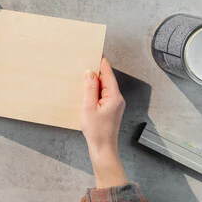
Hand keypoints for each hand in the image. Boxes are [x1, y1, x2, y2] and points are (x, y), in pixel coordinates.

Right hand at [81, 57, 127, 188]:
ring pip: (105, 87)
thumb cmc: (96, 131)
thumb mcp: (88, 107)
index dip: (102, 63)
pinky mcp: (111, 109)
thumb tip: (89, 73)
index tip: (96, 52)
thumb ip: (89, 88)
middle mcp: (117, 98)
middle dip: (97, 71)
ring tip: (84, 75)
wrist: (103, 149)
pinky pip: (104, 95)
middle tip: (85, 61)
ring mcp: (115, 104)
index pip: (108, 74)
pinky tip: (87, 91)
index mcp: (114, 96)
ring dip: (95, 81)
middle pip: (107, 79)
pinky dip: (96, 90)